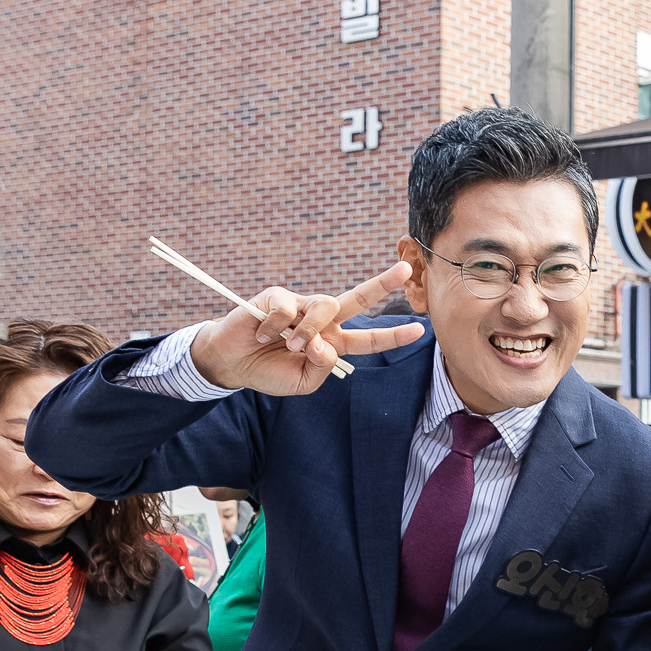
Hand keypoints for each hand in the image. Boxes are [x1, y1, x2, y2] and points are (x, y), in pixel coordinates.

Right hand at [186, 261, 423, 393]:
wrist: (232, 364)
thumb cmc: (269, 372)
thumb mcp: (302, 382)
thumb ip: (321, 367)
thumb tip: (325, 343)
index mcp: (332, 342)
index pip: (367, 338)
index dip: (391, 336)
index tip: (419, 330)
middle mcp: (322, 320)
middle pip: (357, 299)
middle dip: (382, 284)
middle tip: (406, 268)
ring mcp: (301, 306)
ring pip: (324, 306)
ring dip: (309, 331)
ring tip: (291, 346)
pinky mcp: (277, 296)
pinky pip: (288, 308)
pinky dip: (276, 326)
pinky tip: (262, 334)